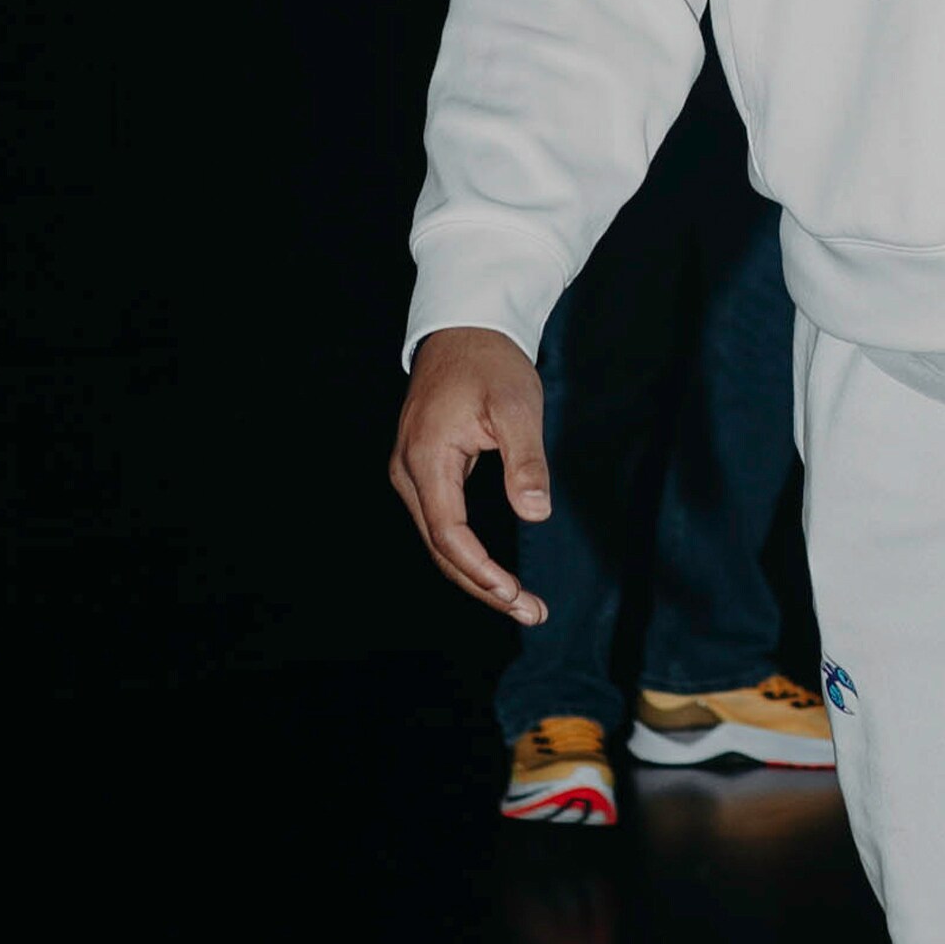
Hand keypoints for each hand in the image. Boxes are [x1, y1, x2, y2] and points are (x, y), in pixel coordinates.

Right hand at [390, 328, 551, 615]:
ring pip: (440, 541)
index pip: (448, 533)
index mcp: (426, 458)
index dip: (480, 570)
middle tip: (531, 613)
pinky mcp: (424, 472)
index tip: (514, 594)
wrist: (464, 330)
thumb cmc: (491, 365)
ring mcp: (412, 473)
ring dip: (477, 576)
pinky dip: (468, 554)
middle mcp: (409, 472)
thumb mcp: (517, 406)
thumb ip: (525, 461)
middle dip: (483, 586)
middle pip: (441, 548)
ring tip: (521, 604)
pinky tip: (496, 574)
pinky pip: (442, 524)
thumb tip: (535, 513)